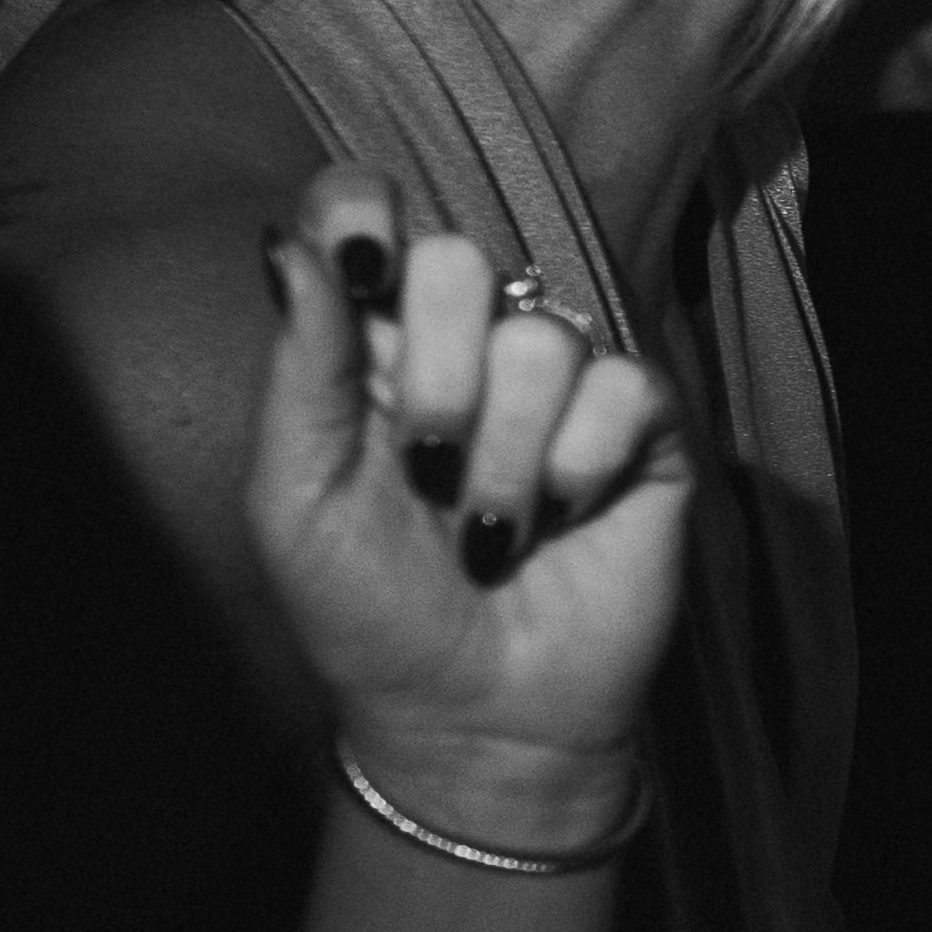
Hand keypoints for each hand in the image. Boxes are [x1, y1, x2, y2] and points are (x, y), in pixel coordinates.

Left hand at [244, 167, 695, 851]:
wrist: (472, 721)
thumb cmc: (370, 614)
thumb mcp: (297, 498)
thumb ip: (301, 368)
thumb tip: (286, 243)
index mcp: (374, 342)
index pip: (367, 210)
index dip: (364, 211)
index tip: (359, 273)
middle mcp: (471, 341)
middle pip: (459, 259)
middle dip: (434, 375)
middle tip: (426, 470)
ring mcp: (565, 380)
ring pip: (542, 337)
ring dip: (503, 459)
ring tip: (488, 532)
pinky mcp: (644, 426)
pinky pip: (621, 389)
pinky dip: (577, 470)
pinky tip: (560, 523)